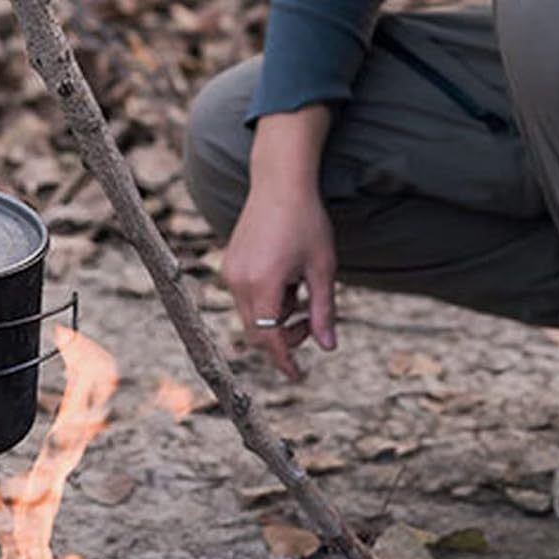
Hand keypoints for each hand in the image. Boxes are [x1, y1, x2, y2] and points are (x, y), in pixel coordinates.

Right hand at [221, 183, 336, 381]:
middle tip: (311, 322)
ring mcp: (230, 272)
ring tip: (300, 289)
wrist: (280, 182)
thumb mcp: (323, 269)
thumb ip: (324, 311)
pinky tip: (285, 278)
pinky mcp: (229, 264)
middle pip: (258, 331)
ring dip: (276, 317)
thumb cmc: (307, 222)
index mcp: (263, 284)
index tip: (298, 376)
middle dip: (284, 337)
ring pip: (252, 315)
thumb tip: (328, 347)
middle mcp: (239, 281)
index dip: (285, 360)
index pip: (270, 338)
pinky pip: (246, 297)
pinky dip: (267, 301)